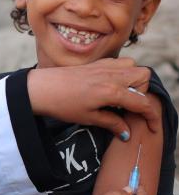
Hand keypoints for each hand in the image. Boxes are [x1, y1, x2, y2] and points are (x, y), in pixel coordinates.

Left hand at [28, 58, 158, 138]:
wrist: (41, 88)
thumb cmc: (62, 105)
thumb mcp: (88, 118)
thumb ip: (111, 123)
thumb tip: (127, 133)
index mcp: (112, 91)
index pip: (143, 102)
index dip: (152, 117)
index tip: (153, 127)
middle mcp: (111, 75)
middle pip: (144, 76)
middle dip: (143, 91)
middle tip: (129, 105)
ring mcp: (103, 66)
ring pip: (132, 65)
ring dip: (133, 79)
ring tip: (121, 95)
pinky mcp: (94, 63)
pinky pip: (118, 62)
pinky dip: (121, 71)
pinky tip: (110, 84)